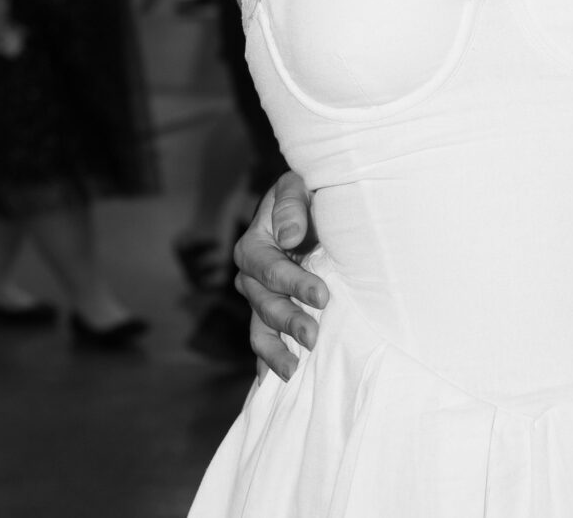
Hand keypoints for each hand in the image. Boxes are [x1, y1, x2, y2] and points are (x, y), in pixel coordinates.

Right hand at [233, 172, 323, 379]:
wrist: (308, 208)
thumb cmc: (305, 194)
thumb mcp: (296, 186)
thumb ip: (290, 205)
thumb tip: (289, 235)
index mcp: (254, 247)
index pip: (271, 270)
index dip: (295, 283)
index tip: (322, 296)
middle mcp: (250, 277)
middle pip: (266, 304)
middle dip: (290, 321)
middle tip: (314, 337)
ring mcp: (258, 299)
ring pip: (261, 329)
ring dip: (277, 351)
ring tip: (295, 371)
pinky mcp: (269, 315)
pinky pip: (263, 342)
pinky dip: (267, 363)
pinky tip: (274, 385)